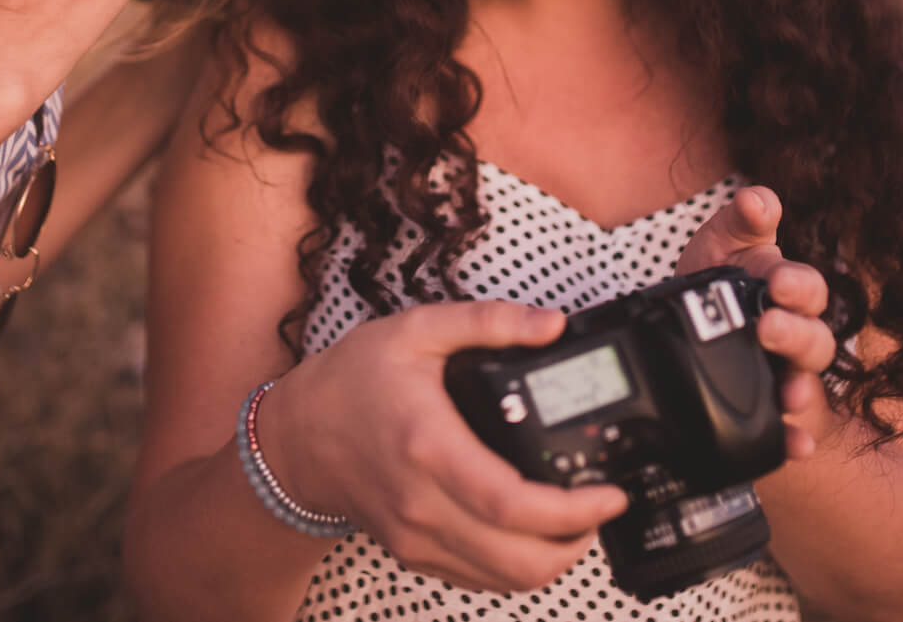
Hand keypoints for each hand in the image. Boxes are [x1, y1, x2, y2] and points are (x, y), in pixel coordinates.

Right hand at [262, 302, 629, 592]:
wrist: (294, 437)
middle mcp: (422, 504)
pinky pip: (479, 580)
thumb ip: (488, 322)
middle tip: (601, 508)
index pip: (510, 503)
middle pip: (517, 561)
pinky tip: (532, 533)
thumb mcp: (418, 329)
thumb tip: (552, 324)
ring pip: (504, 580)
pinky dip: (516, 567)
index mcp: (429, 447)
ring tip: (576, 521)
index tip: (608, 495)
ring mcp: (416, 537)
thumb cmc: (351, 381)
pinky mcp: (413, 553)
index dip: (571, 511)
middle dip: (576, 544)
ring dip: (552, 561)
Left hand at [677, 186, 840, 457]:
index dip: (796, 285)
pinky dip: (797, 439)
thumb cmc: (713, 284)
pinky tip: (796, 445)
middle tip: (768, 328)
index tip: (777, 283)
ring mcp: (787, 374)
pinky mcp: (774, 412)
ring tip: (791, 394)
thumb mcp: (721, 247)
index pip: (806, 287)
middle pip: (813, 337)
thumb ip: (741, 221)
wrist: (683, 334)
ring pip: (807, 382)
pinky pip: (794, 430)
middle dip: (795, 333)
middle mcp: (794, 333)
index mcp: (786, 291)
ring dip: (802, 387)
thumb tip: (759, 198)